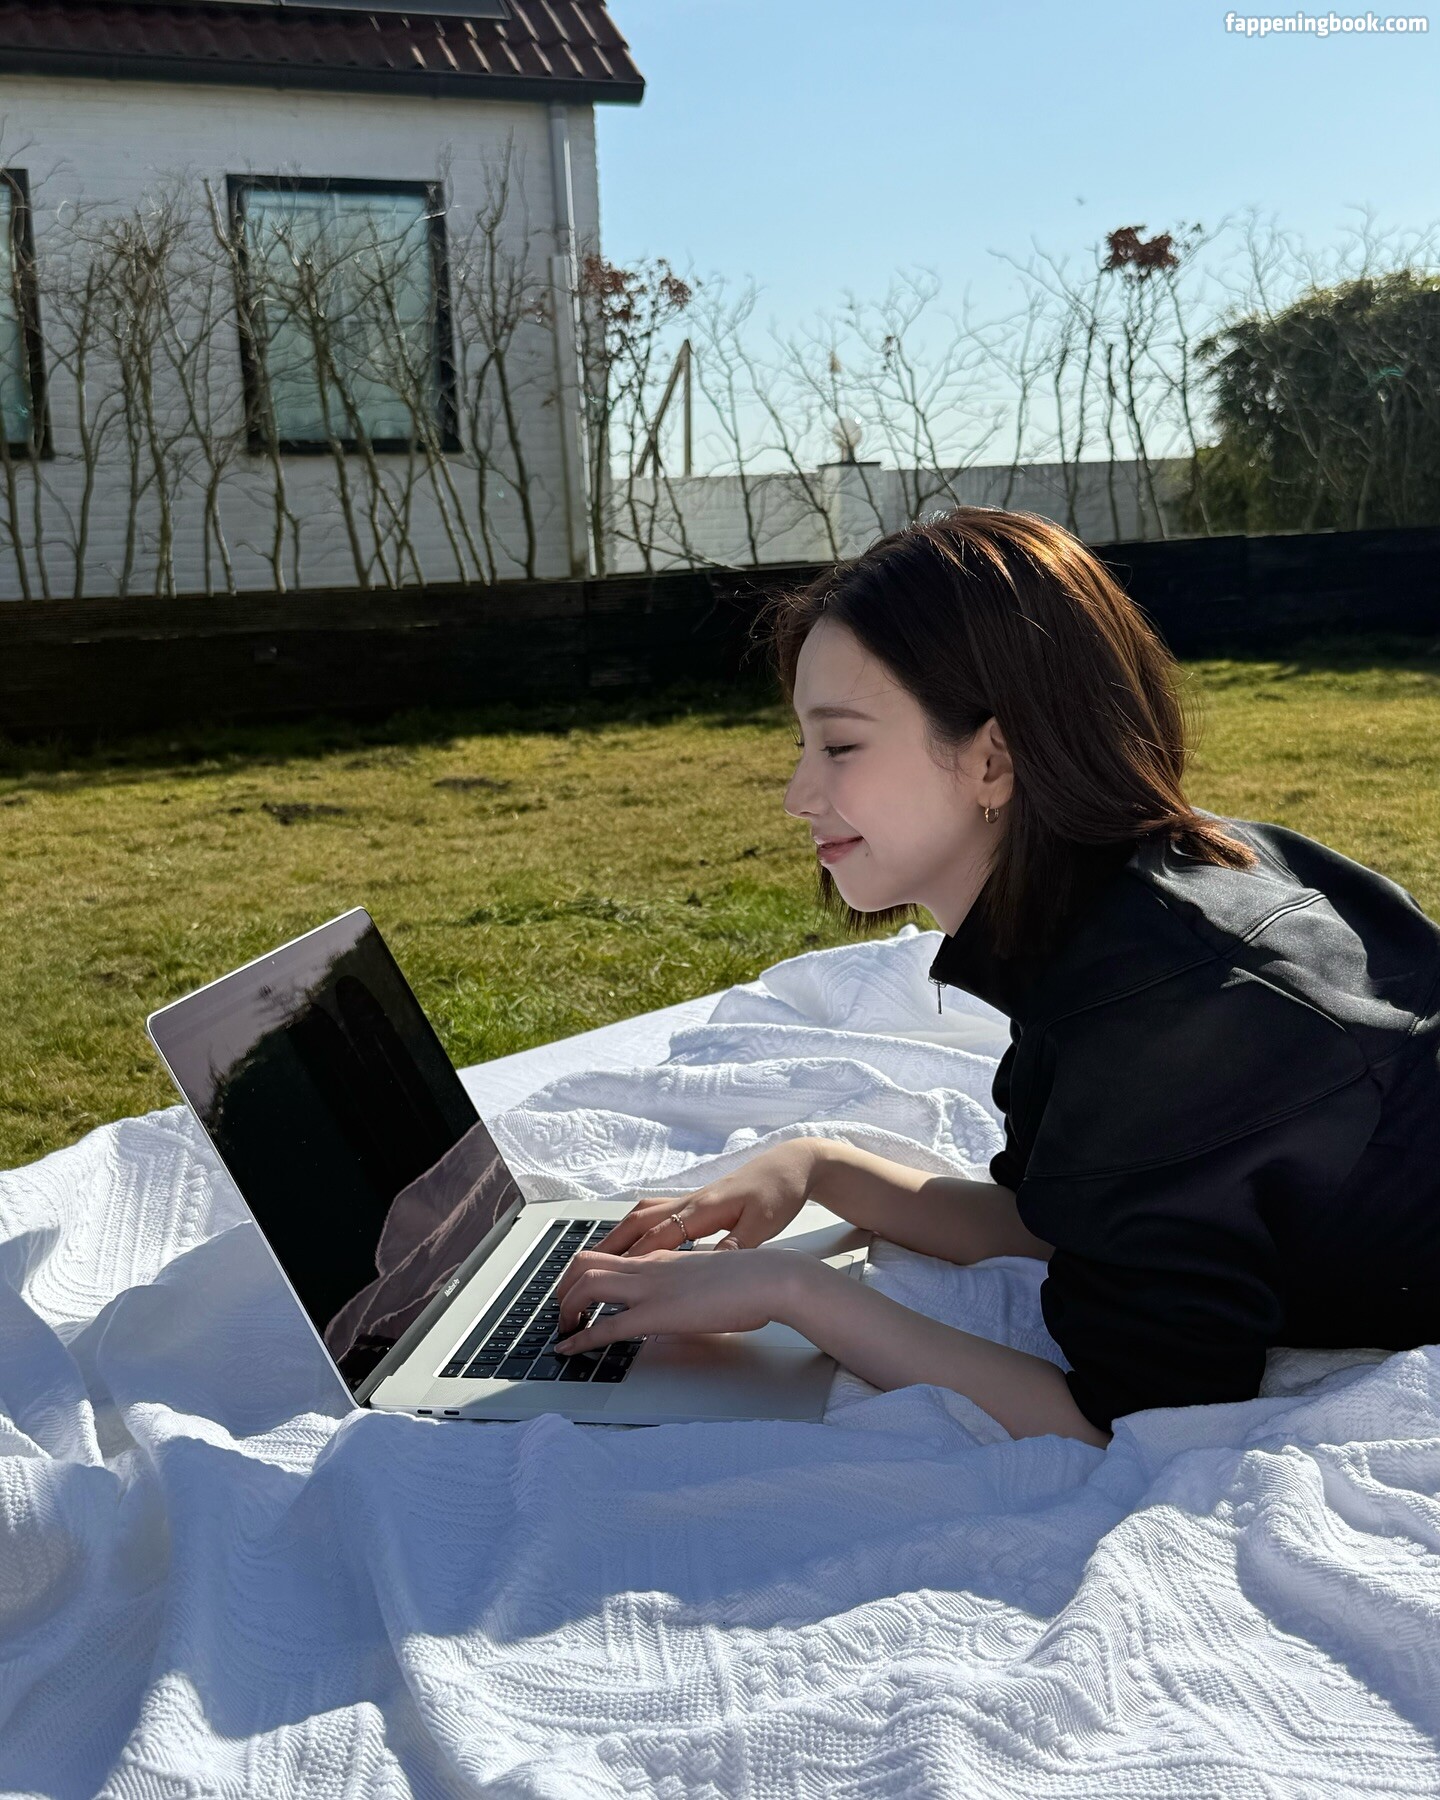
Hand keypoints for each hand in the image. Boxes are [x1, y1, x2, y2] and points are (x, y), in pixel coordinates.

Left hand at [553, 1245, 805, 1354]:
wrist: (769, 1278)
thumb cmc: (750, 1279)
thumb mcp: (710, 1274)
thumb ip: (688, 1280)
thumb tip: (683, 1294)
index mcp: (662, 1256)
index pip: (609, 1256)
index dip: (584, 1274)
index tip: (577, 1293)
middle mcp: (649, 1265)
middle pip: (584, 1263)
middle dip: (564, 1287)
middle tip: (562, 1312)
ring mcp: (650, 1287)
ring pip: (586, 1284)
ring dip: (566, 1307)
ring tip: (563, 1329)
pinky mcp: (656, 1314)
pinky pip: (606, 1326)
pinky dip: (581, 1338)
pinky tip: (569, 1349)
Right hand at [592, 1137, 828, 1257]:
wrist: (791, 1164)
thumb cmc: (779, 1193)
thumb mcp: (764, 1224)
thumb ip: (736, 1246)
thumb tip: (712, 1266)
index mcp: (703, 1210)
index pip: (656, 1237)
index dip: (631, 1259)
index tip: (607, 1280)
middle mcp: (689, 1202)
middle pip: (636, 1223)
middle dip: (607, 1247)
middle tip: (581, 1271)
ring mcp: (690, 1200)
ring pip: (641, 1215)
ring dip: (617, 1235)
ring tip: (595, 1258)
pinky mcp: (696, 1202)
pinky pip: (654, 1214)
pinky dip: (635, 1227)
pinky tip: (632, 1241)